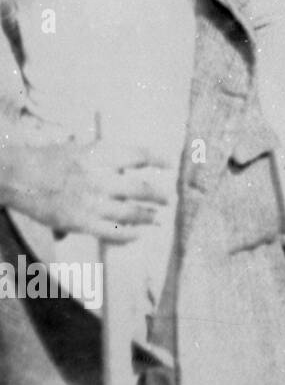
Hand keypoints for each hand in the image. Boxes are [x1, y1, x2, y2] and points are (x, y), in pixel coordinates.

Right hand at [7, 141, 171, 244]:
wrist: (16, 175)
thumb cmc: (48, 160)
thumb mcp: (80, 149)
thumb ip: (105, 159)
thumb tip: (129, 169)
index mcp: (99, 154)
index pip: (139, 155)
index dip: (158, 159)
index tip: (169, 164)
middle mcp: (99, 177)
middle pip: (141, 188)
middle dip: (158, 195)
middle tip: (168, 198)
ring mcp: (90, 201)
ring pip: (130, 213)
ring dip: (148, 216)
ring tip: (157, 217)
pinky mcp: (80, 222)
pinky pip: (113, 232)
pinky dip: (129, 234)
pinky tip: (139, 234)